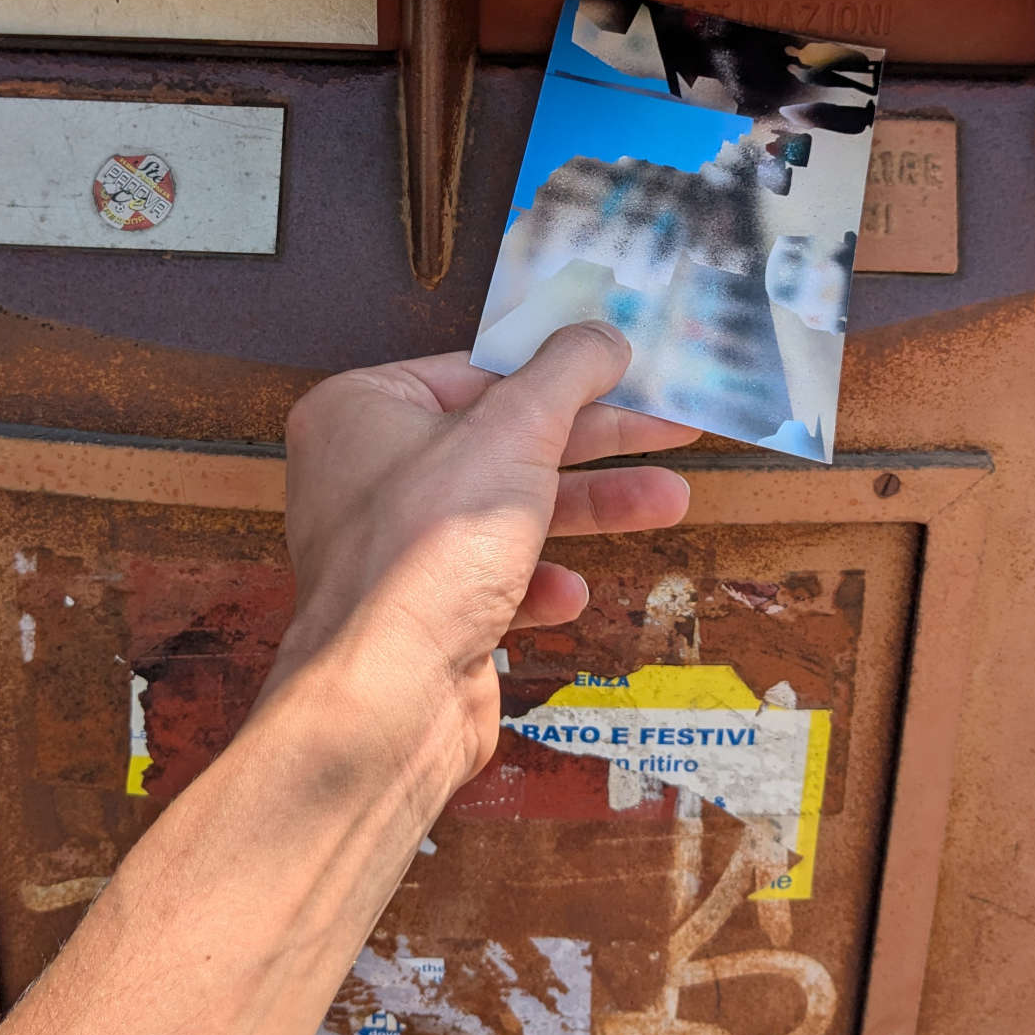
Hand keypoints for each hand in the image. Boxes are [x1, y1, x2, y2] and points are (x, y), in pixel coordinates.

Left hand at [269, 322, 697, 798]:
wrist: (389, 698)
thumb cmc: (428, 552)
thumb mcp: (514, 433)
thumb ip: (566, 374)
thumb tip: (601, 336)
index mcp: (362, 411)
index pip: (477, 373)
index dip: (560, 373)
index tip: (625, 371)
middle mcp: (367, 473)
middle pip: (503, 440)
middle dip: (595, 442)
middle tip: (672, 429)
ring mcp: (393, 546)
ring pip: (509, 509)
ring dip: (589, 508)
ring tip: (669, 502)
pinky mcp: (422, 610)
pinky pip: (493, 578)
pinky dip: (538, 580)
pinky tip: (569, 591)